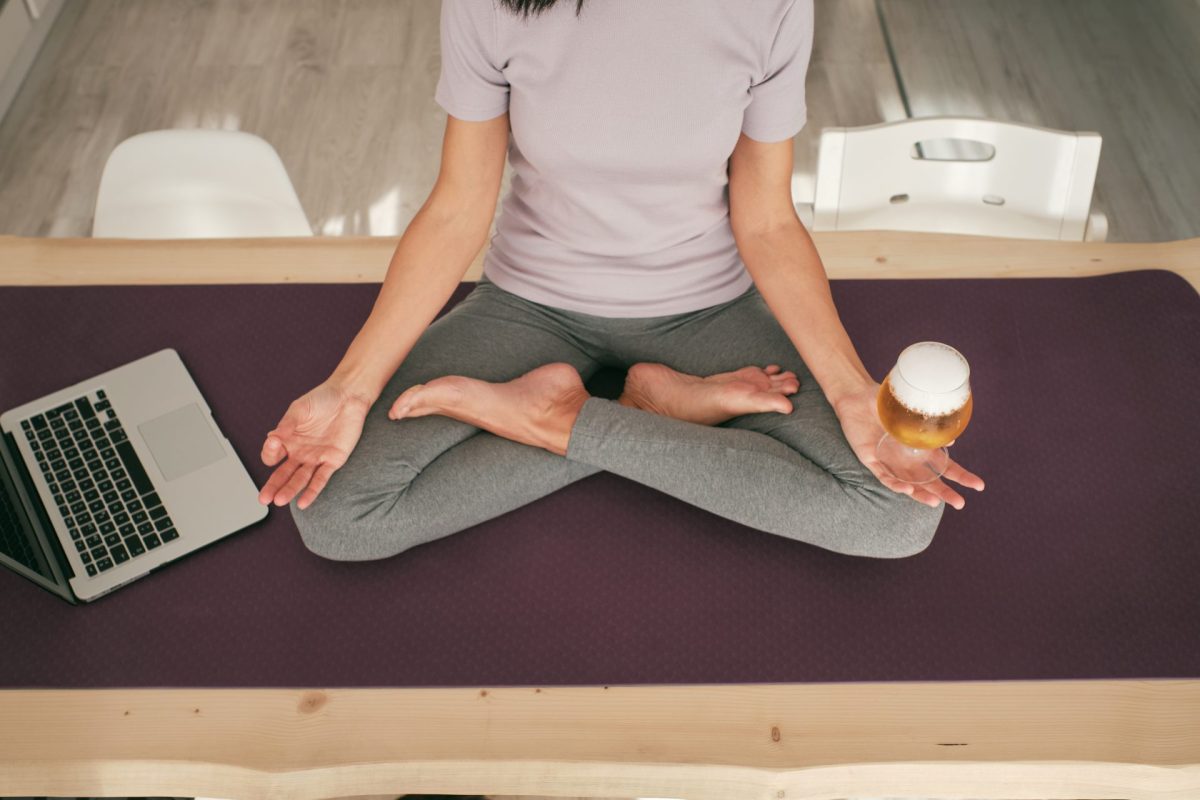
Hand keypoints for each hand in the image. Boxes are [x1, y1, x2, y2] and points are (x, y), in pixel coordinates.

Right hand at [258, 381, 373, 509]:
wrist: (349, 396)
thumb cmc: (322, 399)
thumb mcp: (299, 409)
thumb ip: (286, 425)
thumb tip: (271, 438)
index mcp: (288, 440)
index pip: (272, 455)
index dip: (269, 453)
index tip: (274, 443)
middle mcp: (300, 452)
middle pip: (283, 474)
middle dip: (273, 486)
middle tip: (263, 499)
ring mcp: (316, 458)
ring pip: (300, 479)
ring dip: (290, 490)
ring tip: (279, 501)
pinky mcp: (333, 460)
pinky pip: (321, 479)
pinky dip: (312, 491)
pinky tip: (303, 502)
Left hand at [830, 381, 984, 509]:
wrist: (857, 395)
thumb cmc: (885, 403)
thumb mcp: (912, 411)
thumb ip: (930, 425)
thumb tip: (950, 443)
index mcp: (921, 448)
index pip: (945, 466)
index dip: (961, 476)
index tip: (979, 486)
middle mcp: (907, 458)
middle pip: (929, 480)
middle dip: (945, 492)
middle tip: (960, 503)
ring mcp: (890, 461)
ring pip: (908, 484)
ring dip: (921, 494)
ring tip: (935, 502)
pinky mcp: (871, 459)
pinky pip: (884, 476)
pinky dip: (895, 484)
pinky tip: (907, 489)